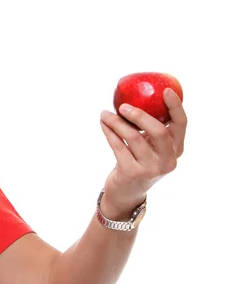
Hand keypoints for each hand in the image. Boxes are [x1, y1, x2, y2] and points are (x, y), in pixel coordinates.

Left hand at [99, 88, 186, 214]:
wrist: (127, 193)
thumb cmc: (139, 161)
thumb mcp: (151, 147)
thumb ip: (150, 128)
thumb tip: (137, 96)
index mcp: (177, 149)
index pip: (181, 124)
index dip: (175, 106)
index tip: (165, 90)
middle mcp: (168, 160)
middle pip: (158, 130)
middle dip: (140, 114)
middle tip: (122, 105)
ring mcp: (151, 168)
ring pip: (133, 137)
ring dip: (116, 122)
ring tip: (104, 113)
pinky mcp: (132, 173)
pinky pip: (118, 146)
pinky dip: (109, 132)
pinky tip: (103, 123)